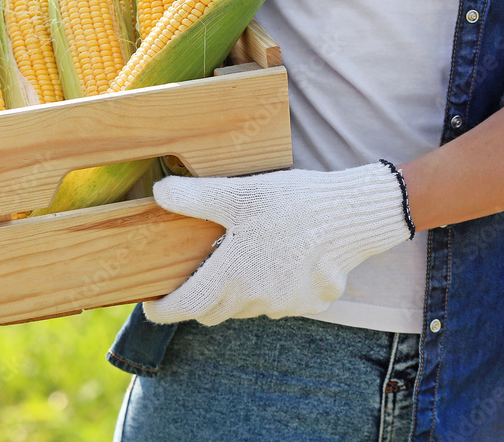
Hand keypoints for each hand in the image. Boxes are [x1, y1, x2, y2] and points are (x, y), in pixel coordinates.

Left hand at [143, 162, 410, 325]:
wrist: (353, 215)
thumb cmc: (293, 203)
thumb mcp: (238, 193)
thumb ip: (195, 197)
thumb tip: (158, 193)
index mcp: (233, 275)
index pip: (186, 307)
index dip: (163, 310)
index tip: (150, 305)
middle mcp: (256, 299)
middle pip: (214, 311)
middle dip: (199, 298)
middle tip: (194, 273)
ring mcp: (286, 305)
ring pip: (246, 308)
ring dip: (236, 292)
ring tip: (239, 258)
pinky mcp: (312, 303)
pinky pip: (279, 303)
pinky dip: (269, 288)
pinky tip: (277, 259)